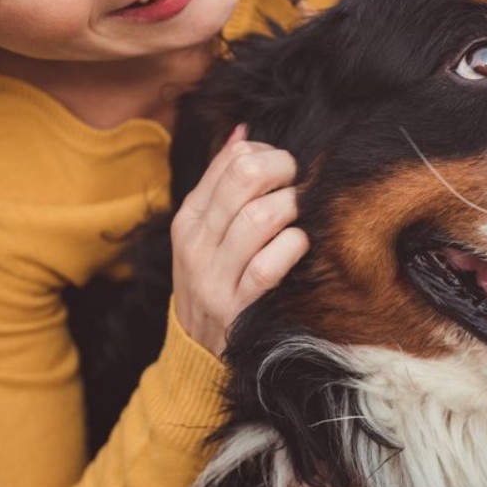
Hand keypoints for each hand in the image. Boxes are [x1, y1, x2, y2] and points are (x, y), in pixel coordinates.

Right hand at [171, 124, 308, 355]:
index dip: (268, 154)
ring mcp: (216, 278)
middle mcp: (197, 244)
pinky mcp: (238, 309)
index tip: (281, 172)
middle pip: (246, 177)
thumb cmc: (213, 280)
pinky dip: (292, 248)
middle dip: (284, 171)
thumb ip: (222, 182)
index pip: (231, 159)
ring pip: (261, 217)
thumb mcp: (204, 233)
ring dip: (291, 210)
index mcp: (189, 218)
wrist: (195, 354)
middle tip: (296, 186)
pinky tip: (296, 248)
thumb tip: (243, 132)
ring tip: (295, 220)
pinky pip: (270, 265)